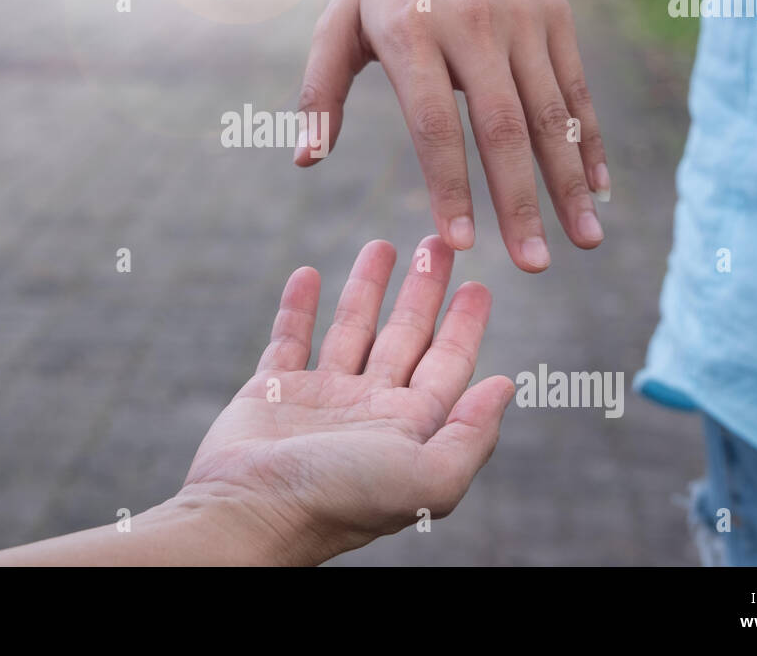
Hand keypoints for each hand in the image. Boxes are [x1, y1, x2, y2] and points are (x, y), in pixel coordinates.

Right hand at [180, 237, 514, 564]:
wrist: (250, 512)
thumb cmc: (341, 499)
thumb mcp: (428, 476)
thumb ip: (472, 434)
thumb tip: (506, 386)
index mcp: (409, 427)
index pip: (447, 363)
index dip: (465, 324)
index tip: (480, 283)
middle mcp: (368, 410)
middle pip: (405, 336)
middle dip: (424, 290)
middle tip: (438, 243)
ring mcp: (320, 399)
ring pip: (351, 328)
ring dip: (368, 287)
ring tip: (382, 245)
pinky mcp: (272, 391)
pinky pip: (288, 337)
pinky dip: (298, 305)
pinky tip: (308, 272)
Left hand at [296, 0, 608, 271]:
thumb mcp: (338, 19)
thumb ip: (318, 91)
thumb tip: (303, 161)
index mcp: (411, 33)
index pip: (433, 124)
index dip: (449, 186)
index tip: (459, 245)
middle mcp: (471, 28)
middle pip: (502, 128)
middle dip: (520, 202)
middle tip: (532, 266)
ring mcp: (520, 22)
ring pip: (549, 114)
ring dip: (568, 183)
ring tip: (583, 242)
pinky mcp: (554, 20)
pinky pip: (574, 90)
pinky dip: (588, 142)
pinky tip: (598, 191)